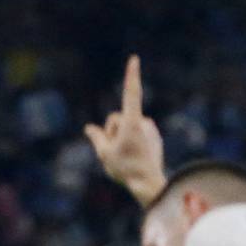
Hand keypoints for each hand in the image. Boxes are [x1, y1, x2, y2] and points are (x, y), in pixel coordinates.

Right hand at [83, 55, 165, 205]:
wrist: (150, 186)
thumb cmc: (127, 170)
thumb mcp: (105, 154)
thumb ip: (96, 138)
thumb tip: (89, 128)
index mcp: (132, 122)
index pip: (130, 93)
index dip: (131, 75)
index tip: (134, 59)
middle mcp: (144, 123)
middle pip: (117, 119)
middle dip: (112, 131)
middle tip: (115, 152)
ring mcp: (151, 131)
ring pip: (127, 128)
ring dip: (122, 138)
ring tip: (127, 158)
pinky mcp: (155, 139)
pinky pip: (137, 135)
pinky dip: (132, 142)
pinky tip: (134, 158)